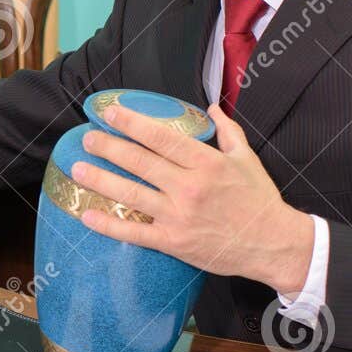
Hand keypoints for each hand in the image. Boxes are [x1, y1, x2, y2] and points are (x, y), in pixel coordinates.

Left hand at [70, 102, 315, 294]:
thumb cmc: (260, 200)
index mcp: (206, 163)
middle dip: (108, 147)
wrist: (273, 244)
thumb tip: (212, 107)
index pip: (161, 137)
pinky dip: (109, 225)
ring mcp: (179, 216)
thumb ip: (227, 131)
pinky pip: (134, 233)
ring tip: (77, 168)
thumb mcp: (247, 159)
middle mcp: (189, 187)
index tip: (111, 113)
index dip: (132, 123)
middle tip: (87, 138)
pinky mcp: (173, 242)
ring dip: (100, 180)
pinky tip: (87, 216)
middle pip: (139, 162)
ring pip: (131, 194)